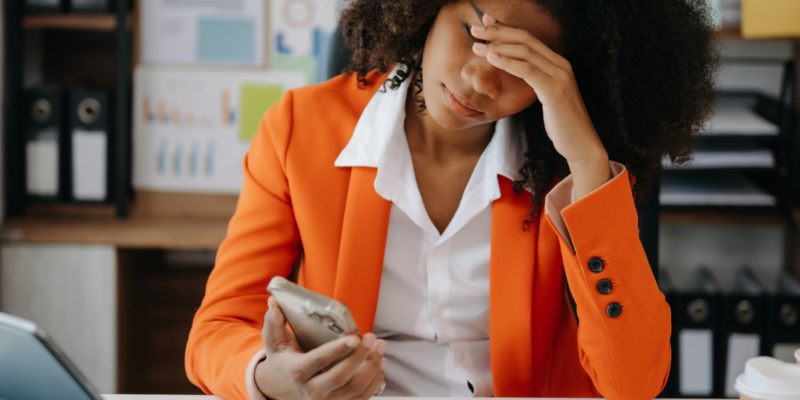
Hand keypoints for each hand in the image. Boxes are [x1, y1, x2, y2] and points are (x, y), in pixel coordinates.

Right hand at [254, 297, 386, 399]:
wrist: (284, 385)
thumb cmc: (284, 358)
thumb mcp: (274, 341)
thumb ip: (274, 322)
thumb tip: (273, 303)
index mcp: (296, 371)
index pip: (318, 361)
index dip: (337, 350)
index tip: (354, 337)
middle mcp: (311, 390)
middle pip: (339, 377)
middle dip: (360, 357)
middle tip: (371, 338)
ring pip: (354, 388)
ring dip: (372, 367)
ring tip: (380, 346)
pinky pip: (362, 397)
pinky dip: (375, 380)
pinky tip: (380, 361)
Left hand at [470, 14, 611, 198]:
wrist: (581, 144)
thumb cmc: (561, 124)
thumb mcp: (547, 97)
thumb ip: (536, 81)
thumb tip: (517, 73)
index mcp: (559, 64)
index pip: (530, 39)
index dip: (507, 29)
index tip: (486, 23)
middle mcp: (561, 65)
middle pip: (526, 39)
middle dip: (499, 32)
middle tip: (475, 30)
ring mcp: (560, 76)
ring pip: (525, 52)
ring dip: (498, 46)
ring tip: (476, 46)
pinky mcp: (555, 90)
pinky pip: (528, 70)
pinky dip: (508, 62)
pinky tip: (492, 58)